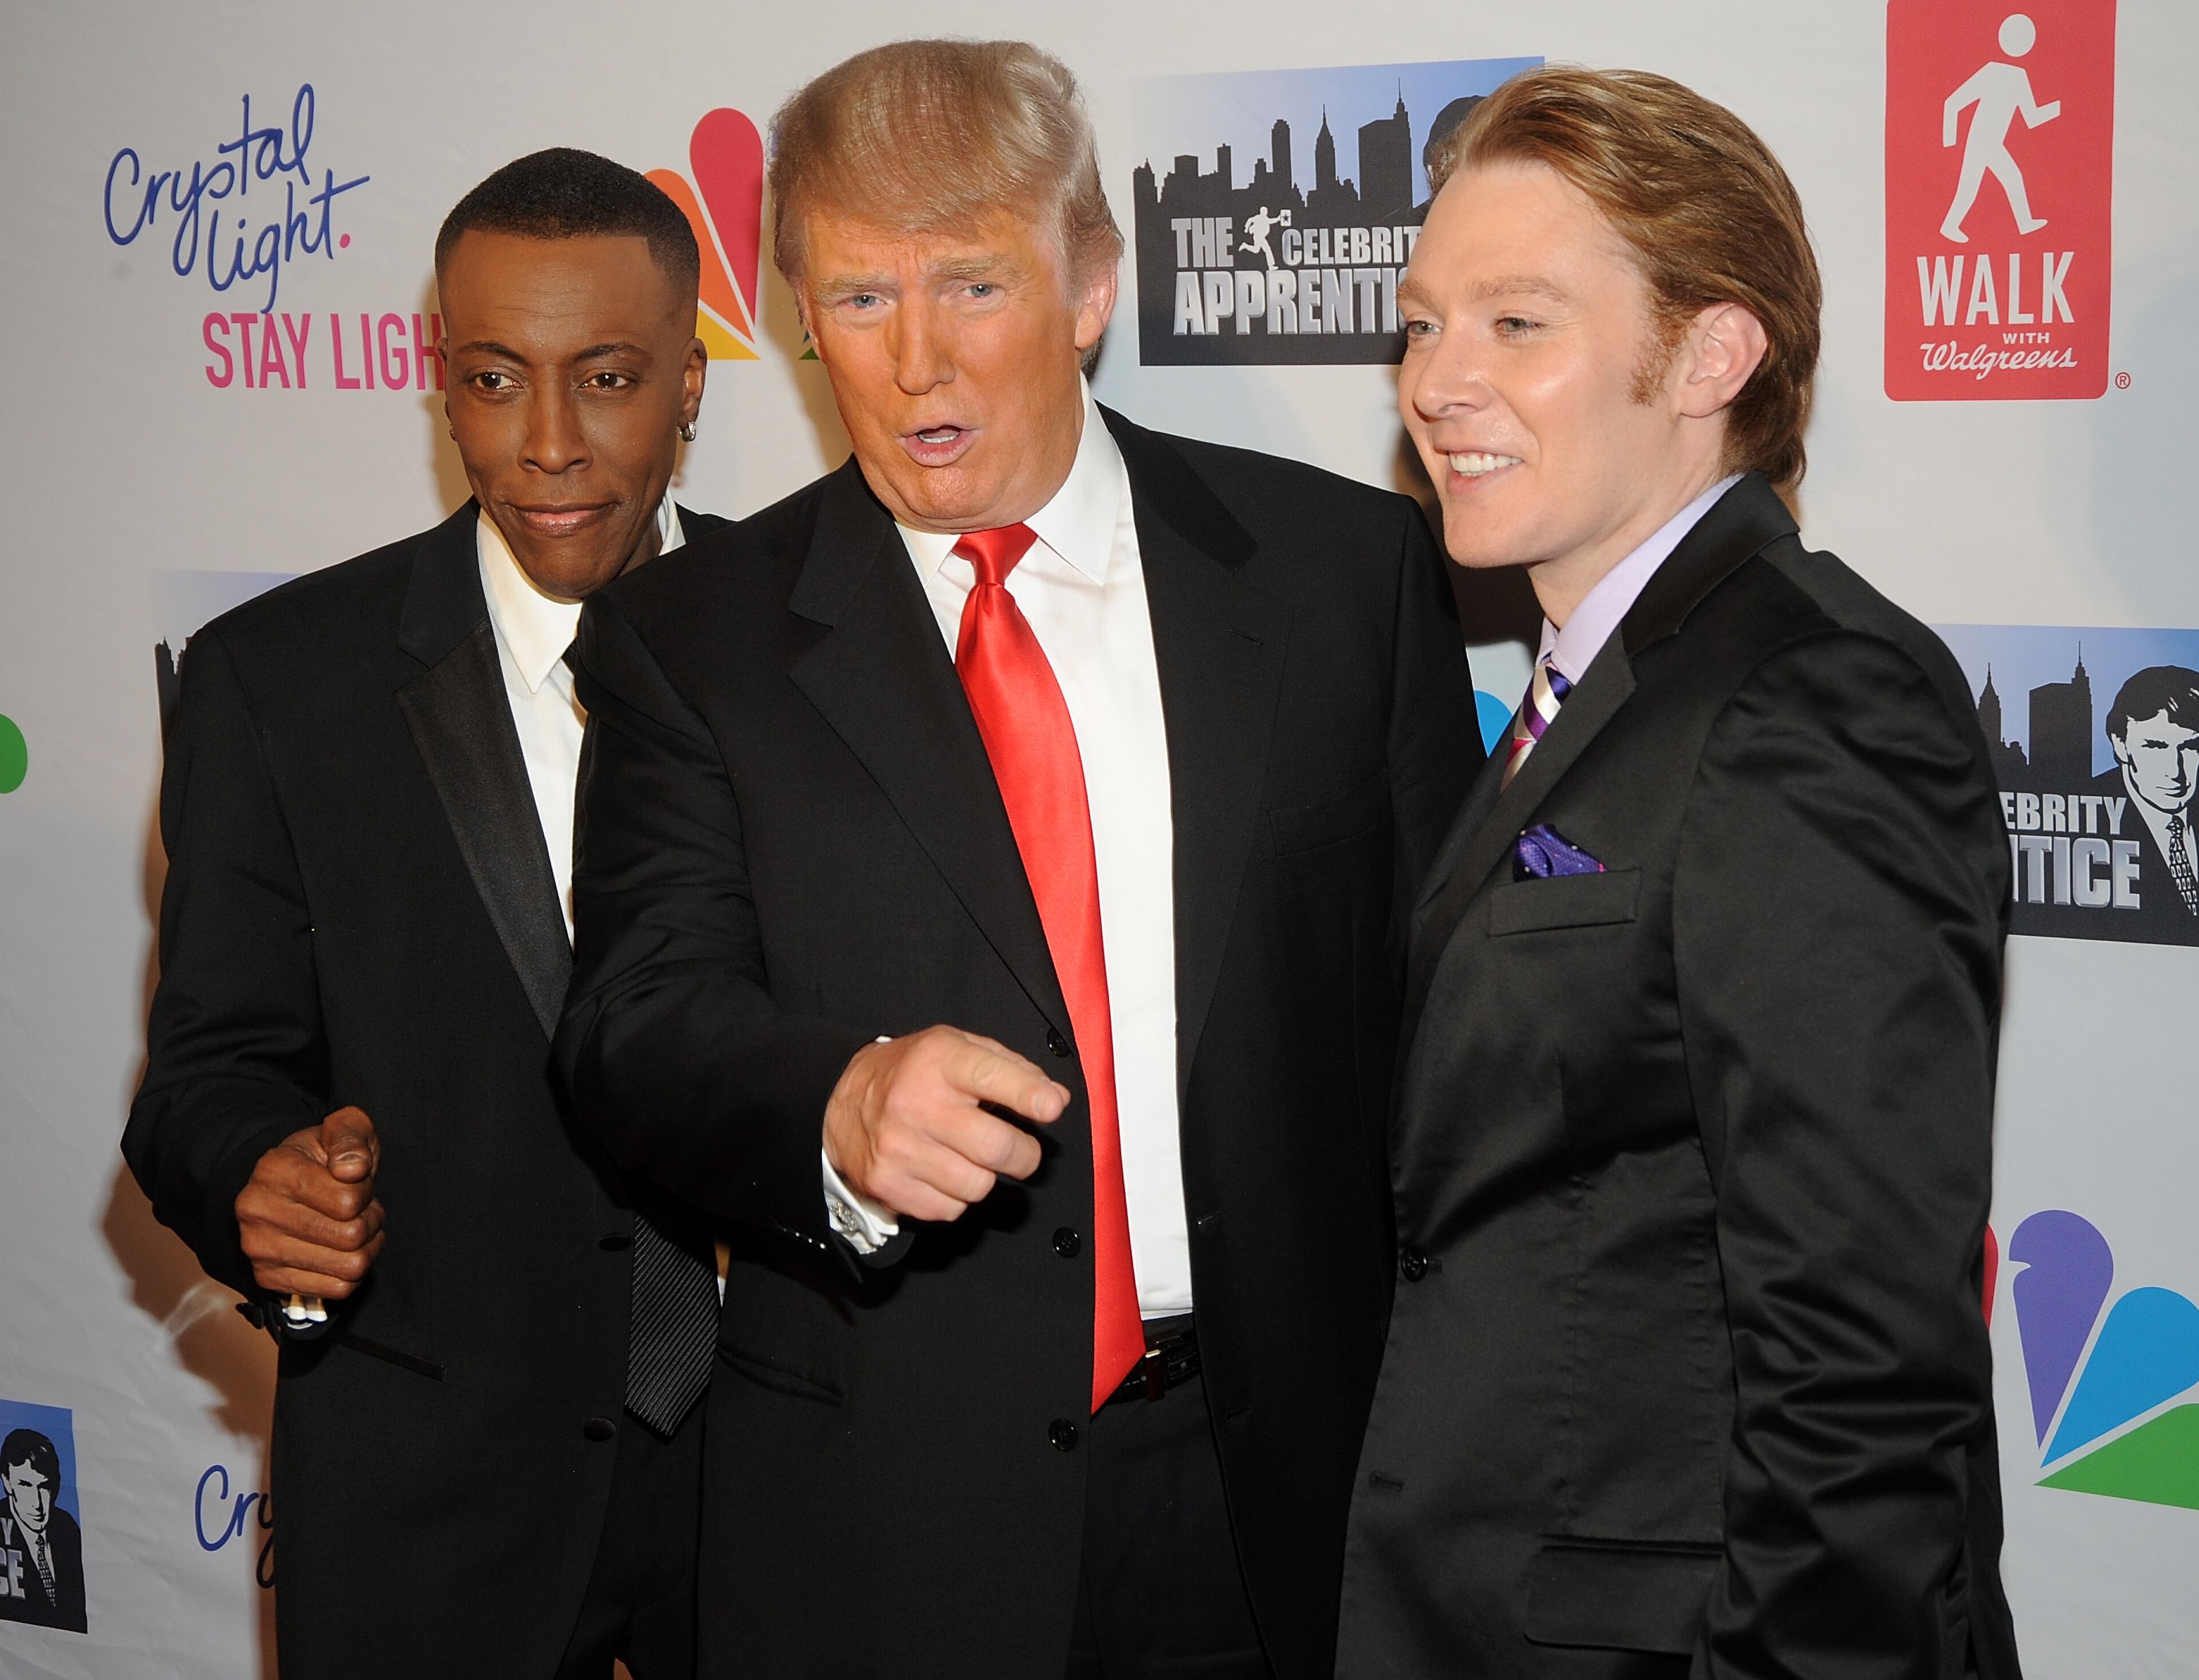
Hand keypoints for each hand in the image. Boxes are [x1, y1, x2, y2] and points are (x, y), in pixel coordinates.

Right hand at [234, 1107, 385, 1298]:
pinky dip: (351, 1273)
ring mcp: (258, 1249)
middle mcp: (257, 1211)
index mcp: (274, 1170)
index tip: (356, 1183)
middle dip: (370, 1221)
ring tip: (354, 1228)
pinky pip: (336, 1290)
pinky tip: (342, 1252)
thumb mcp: (344, 1128)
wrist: (287, 1185)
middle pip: (350, 1236)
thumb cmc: (323, 1157)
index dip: (365, 1192)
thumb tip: (352, 1169)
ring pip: (349, 1267)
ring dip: (366, 1248)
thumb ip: (351, 1137)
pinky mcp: (268, 1278)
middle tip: (362, 1209)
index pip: (348, 1200)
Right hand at [822, 1028, 1068, 1222]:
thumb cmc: (913, 1073)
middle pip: (995, 1147)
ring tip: (969, 1157)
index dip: (1029, 1095)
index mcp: (939, 1061)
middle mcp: (916, 1104)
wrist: (842, 1101)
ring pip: (978, 1185)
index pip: (992, 1077)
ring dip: (986, 1176)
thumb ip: (1010, 1068)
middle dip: (1024, 1155)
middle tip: (1021, 1151)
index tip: (1051, 1107)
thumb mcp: (956, 1047)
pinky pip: (950, 1209)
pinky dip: (956, 1197)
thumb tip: (1054, 1099)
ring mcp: (899, 1148)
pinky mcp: (887, 1184)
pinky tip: (942, 1171)